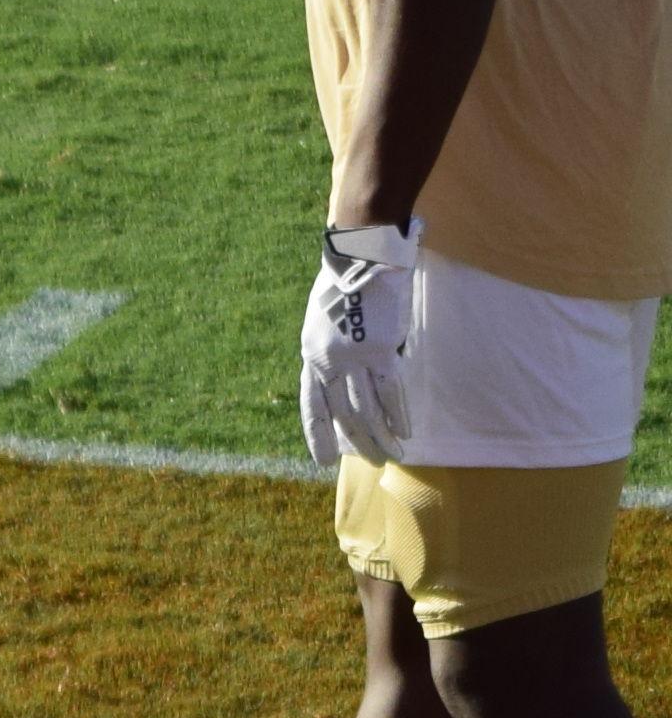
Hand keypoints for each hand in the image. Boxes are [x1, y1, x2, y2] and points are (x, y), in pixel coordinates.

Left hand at [300, 225, 416, 473]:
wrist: (360, 257)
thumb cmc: (346, 284)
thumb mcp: (326, 320)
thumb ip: (334, 348)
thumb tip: (350, 371)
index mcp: (311, 355)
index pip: (311, 405)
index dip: (317, 434)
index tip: (321, 459)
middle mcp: (327, 361)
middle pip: (342, 412)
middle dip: (357, 440)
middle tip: (372, 461)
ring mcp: (353, 358)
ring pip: (366, 408)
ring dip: (380, 435)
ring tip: (391, 455)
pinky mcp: (380, 350)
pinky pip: (390, 391)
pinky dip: (398, 414)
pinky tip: (406, 432)